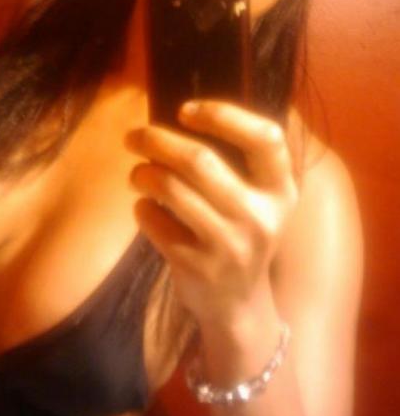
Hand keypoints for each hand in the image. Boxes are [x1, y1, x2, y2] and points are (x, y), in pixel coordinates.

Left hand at [126, 100, 298, 339]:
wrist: (238, 304)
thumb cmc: (240, 233)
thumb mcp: (258, 198)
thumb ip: (236, 159)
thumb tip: (180, 112)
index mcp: (281, 190)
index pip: (265, 138)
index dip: (224, 115)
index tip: (185, 110)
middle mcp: (261, 217)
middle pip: (200, 160)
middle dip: (157, 140)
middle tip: (134, 136)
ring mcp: (230, 245)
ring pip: (171, 188)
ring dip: (143, 173)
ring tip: (138, 173)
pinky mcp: (198, 266)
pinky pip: (155, 221)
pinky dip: (142, 208)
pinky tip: (144, 207)